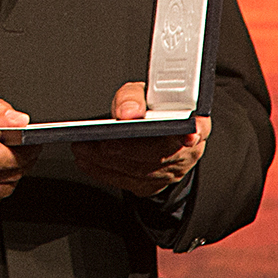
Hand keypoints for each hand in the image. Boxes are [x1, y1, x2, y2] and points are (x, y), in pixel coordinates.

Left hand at [72, 81, 208, 196]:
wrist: (154, 127)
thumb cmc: (152, 107)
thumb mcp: (144, 92)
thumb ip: (134, 96)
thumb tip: (127, 112)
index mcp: (194, 124)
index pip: (195, 130)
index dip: (189, 134)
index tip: (185, 135)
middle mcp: (187, 152)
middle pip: (159, 155)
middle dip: (129, 150)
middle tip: (103, 142)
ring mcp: (171, 172)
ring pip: (140, 171)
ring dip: (108, 162)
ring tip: (83, 148)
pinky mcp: (152, 184)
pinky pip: (127, 181)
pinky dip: (103, 172)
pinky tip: (86, 161)